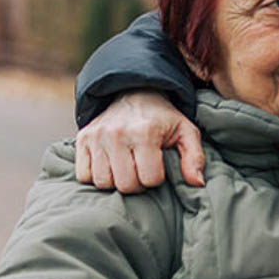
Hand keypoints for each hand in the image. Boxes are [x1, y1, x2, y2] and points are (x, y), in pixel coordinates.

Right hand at [75, 90, 204, 191]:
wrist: (135, 93)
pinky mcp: (82, 139)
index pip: (149, 179)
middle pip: (125, 184)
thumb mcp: (186, 132)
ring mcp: (96, 136)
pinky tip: (110, 166)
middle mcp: (117, 133)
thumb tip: (196, 183)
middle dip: (137, 184)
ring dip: (116, 181)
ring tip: (126, 168)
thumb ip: (195, 157)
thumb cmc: (163, 119)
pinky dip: (96, 176)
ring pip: (102, 182)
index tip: (157, 167)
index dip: (156, 178)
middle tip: (141, 170)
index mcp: (145, 132)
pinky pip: (83, 175)